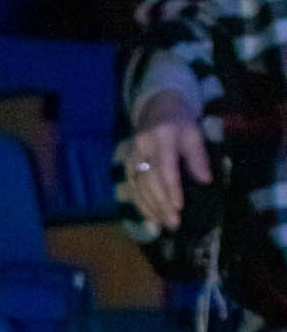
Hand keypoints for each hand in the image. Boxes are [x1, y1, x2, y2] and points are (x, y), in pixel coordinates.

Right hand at [118, 94, 211, 231]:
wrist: (157, 107)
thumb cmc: (180, 122)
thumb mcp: (194, 134)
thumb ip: (198, 158)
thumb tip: (205, 181)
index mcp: (162, 136)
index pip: (165, 167)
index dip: (171, 189)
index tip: (179, 208)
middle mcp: (143, 147)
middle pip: (149, 181)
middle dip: (161, 204)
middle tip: (173, 223)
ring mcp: (131, 156)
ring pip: (137, 187)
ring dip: (150, 208)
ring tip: (163, 224)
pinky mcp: (125, 165)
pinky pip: (131, 188)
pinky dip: (140, 204)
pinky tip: (150, 217)